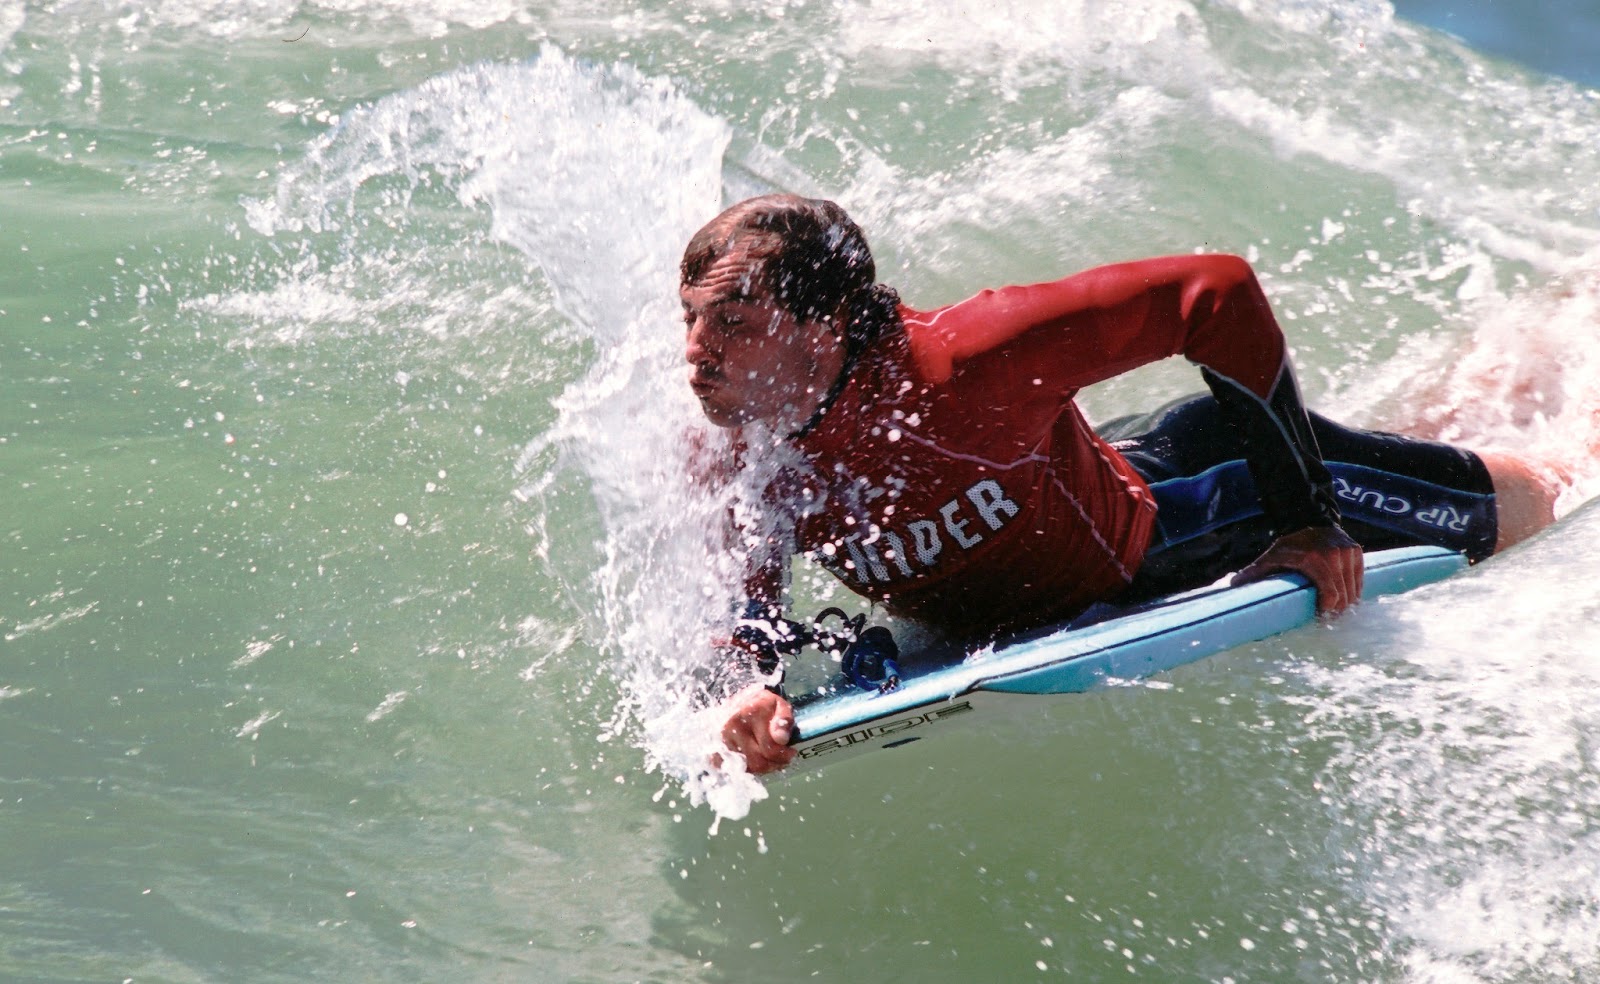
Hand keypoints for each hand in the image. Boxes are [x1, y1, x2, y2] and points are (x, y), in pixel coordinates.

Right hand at [715, 686, 795, 774]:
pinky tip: (757, 759)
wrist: (738, 701)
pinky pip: (738, 768)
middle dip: (775, 763)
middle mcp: (733, 726)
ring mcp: (723, 739)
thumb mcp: (779, 705)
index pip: (769, 748)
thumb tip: (781, 739)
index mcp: (750, 713)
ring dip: (764, 767)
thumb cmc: (762, 705)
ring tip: (772, 758)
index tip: (791, 751)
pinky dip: (750, 768)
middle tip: (784, 758)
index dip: (784, 754)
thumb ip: (784, 720)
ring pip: (749, 767)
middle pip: (758, 761)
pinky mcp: (717, 749)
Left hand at [1235, 525, 1363, 615]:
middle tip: (1327, 622)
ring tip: (1334, 614)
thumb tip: (1234, 585)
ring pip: (1353, 590)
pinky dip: (1352, 592)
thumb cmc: (1289, 544)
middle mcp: (1335, 555)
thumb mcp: (1271, 557)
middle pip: (1344, 596)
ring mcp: (1348, 553)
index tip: (1320, 620)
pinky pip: (1358, 581)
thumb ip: (1255, 572)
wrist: (1309, 519)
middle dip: (1336, 612)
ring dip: (1346, 605)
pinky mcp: (1357, 553)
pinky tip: (1344, 601)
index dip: (1327, 612)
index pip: (1331, 595)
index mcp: (1315, 559)